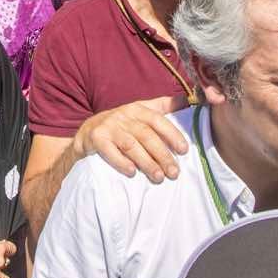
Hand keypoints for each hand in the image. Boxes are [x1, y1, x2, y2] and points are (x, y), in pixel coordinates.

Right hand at [73, 98, 189, 183]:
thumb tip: (189, 99)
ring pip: (130, 145)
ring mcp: (109, 127)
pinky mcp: (96, 138)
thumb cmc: (121, 124)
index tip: (183, 150)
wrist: (87, 132)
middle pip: (146, 135)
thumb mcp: (140, 110)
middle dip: (162, 154)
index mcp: (137, 109)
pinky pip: (109, 151)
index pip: (157, 119)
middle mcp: (123, 115)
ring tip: (158, 177)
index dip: (171, 134)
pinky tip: (132, 172)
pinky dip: (121, 162)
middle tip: (174, 172)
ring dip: (146, 162)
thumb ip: (163, 106)